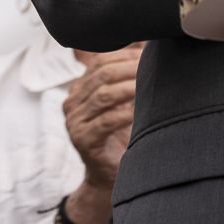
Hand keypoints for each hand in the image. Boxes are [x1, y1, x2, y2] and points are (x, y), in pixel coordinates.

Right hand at [64, 44, 141, 190]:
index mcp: (79, 89)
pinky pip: (106, 121)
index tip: (149, 52)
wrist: (108, 176)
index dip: (124, 55)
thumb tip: (147, 46)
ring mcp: (74, 122)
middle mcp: (72, 102)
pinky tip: (140, 110)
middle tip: (151, 65)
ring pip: (103, 95)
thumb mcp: (121, 104)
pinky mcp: (83, 140)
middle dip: (129, 67)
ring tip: (149, 82)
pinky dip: (125, 113)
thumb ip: (127, 79)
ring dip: (129, 87)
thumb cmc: (120, 136)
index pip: (99, 62)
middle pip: (101, 75)